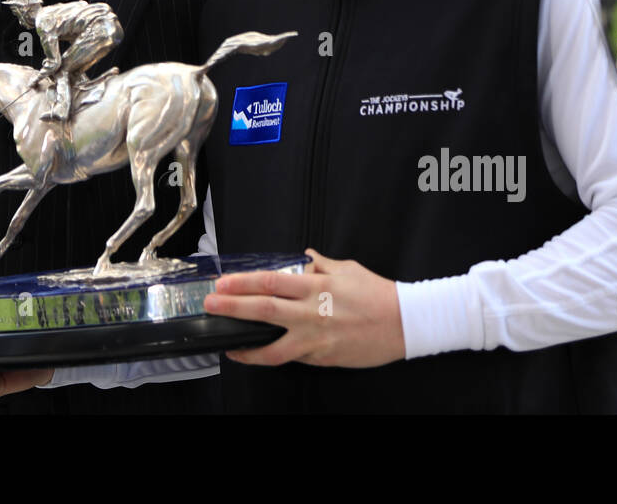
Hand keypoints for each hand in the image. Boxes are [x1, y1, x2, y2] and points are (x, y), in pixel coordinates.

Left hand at [202, 249, 405, 367]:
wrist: (406, 324)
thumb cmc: (378, 294)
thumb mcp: (348, 270)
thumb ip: (322, 265)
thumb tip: (304, 257)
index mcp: (316, 287)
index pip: (271, 282)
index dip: (243, 283)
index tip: (223, 283)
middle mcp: (312, 313)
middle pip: (264, 310)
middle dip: (233, 308)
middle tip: (210, 305)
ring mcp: (316, 340)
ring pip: (274, 348)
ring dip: (247, 347)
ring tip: (228, 344)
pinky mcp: (323, 358)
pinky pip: (293, 358)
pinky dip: (274, 357)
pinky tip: (261, 354)